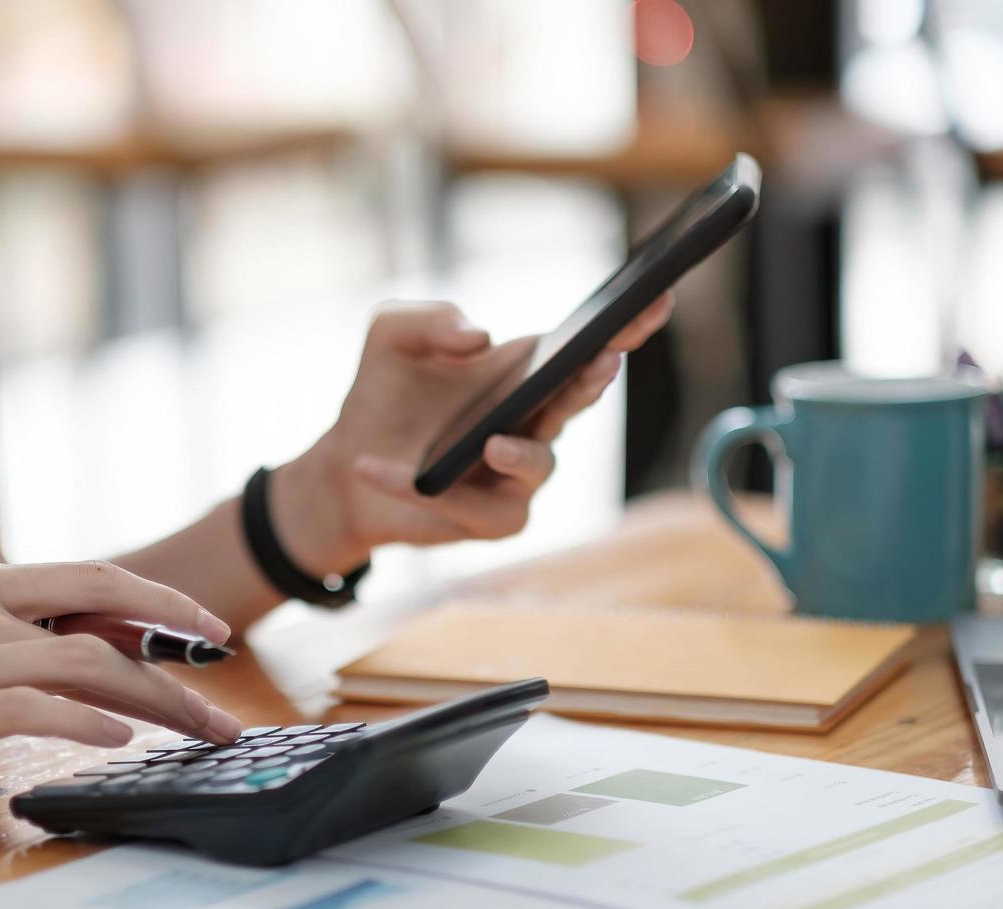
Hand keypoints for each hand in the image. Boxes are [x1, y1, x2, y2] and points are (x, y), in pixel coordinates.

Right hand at [0, 561, 243, 798]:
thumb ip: (4, 633)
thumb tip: (86, 652)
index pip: (92, 577)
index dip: (159, 600)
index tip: (206, 627)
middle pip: (106, 610)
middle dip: (178, 641)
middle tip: (224, 680)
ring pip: (85, 665)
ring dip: (155, 700)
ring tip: (196, 729)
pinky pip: (34, 709)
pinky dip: (88, 723)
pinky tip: (121, 741)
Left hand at [273, 295, 673, 572]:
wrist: (346, 464)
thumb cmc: (384, 393)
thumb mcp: (391, 336)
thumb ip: (427, 320)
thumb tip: (479, 338)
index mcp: (526, 370)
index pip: (587, 343)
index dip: (627, 323)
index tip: (656, 296)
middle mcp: (535, 419)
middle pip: (581, 399)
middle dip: (594, 380)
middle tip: (601, 361)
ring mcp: (520, 472)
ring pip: (539, 465)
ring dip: (520, 455)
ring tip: (491, 444)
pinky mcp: (493, 517)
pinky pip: (473, 508)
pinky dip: (423, 491)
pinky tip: (374, 468)